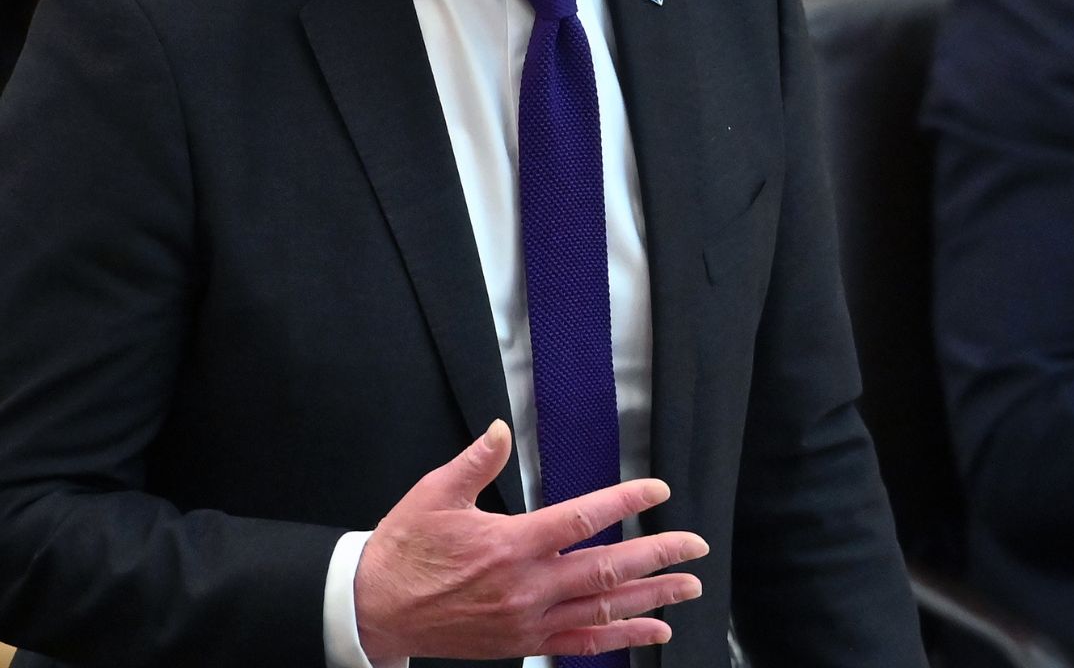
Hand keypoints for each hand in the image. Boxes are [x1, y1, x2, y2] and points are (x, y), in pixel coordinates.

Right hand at [354, 420, 708, 661]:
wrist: (377, 608)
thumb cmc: (406, 549)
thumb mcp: (435, 494)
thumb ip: (475, 460)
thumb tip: (500, 429)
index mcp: (511, 542)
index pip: (583, 519)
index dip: (626, 501)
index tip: (657, 491)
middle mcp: (527, 585)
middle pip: (608, 569)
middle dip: (658, 556)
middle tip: (695, 546)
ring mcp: (528, 620)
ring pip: (604, 610)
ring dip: (651, 598)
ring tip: (688, 588)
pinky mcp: (523, 643)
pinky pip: (583, 644)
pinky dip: (622, 638)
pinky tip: (652, 631)